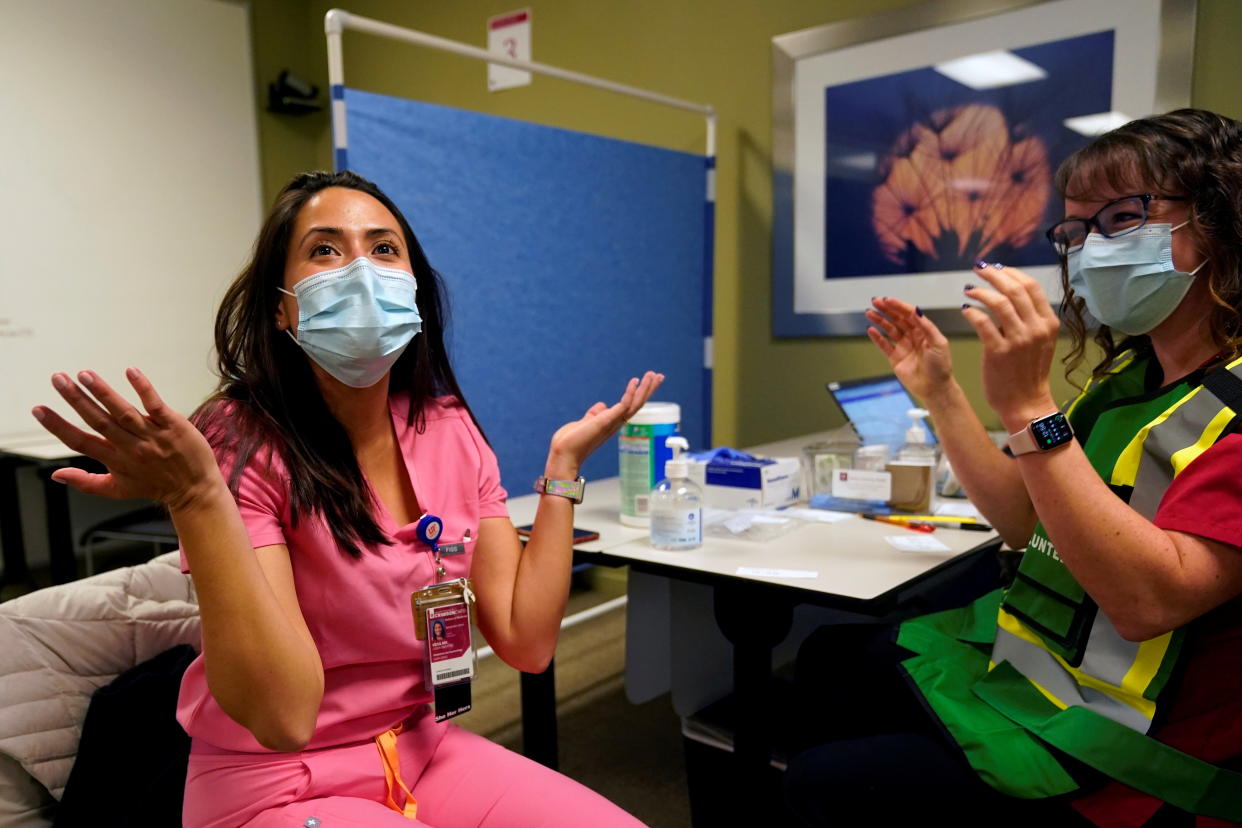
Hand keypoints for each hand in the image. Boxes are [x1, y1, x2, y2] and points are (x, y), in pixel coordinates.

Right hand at [30, 368, 222, 509]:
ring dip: (104, 392)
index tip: (39, 409)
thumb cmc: (154, 486)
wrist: (195, 490)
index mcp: (115, 460)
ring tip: (85, 374)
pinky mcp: (174, 426)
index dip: (58, 426)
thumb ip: (85, 482)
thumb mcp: (117, 489)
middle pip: (99, 421)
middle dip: (76, 400)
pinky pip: (156, 406)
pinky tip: (130, 372)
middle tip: (58, 379)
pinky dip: (143, 389)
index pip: (80, 441)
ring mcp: (153, 436)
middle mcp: (131, 447)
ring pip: (124, 412)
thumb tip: (55, 475)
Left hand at [544, 371, 663, 477]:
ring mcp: (612, 422)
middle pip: (638, 404)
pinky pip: (623, 405)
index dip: (641, 394)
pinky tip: (635, 381)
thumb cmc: (572, 441)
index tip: (648, 381)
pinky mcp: (606, 421)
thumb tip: (602, 406)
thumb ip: (595, 414)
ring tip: (653, 375)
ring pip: (635, 404)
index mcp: (612, 422)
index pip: (631, 405)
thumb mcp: (586, 422)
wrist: (563, 453)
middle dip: (649, 389)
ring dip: (645, 389)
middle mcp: (616, 423)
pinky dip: (630, 393)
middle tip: (659, 376)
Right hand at [865, 297, 955, 403]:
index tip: (888, 300)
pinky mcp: (895, 358)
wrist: (935, 388)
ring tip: (869, 313)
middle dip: (886, 310)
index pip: (910, 314)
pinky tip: (871, 330)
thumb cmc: (941, 367)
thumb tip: (916, 310)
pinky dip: (877, 337)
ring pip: (889, 329)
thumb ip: (926, 326)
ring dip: (879, 320)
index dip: (898, 306)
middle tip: (875, 302)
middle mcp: (913, 337)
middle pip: (897, 319)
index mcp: (925, 331)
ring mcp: (903, 347)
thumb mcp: (938, 343)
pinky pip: (884, 345)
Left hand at [961, 261, 1059, 429]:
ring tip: (969, 289)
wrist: (1025, 402)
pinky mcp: (999, 351)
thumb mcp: (1039, 341)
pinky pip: (983, 322)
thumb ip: (1029, 318)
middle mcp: (1036, 328)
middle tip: (978, 269)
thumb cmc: (1027, 371)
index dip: (1011, 272)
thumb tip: (1007, 291)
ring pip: (999, 302)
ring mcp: (1018, 340)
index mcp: (1048, 322)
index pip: (1031, 286)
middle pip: (1014, 289)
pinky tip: (966, 309)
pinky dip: (972, 311)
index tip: (996, 267)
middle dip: (993, 274)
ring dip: (981, 291)